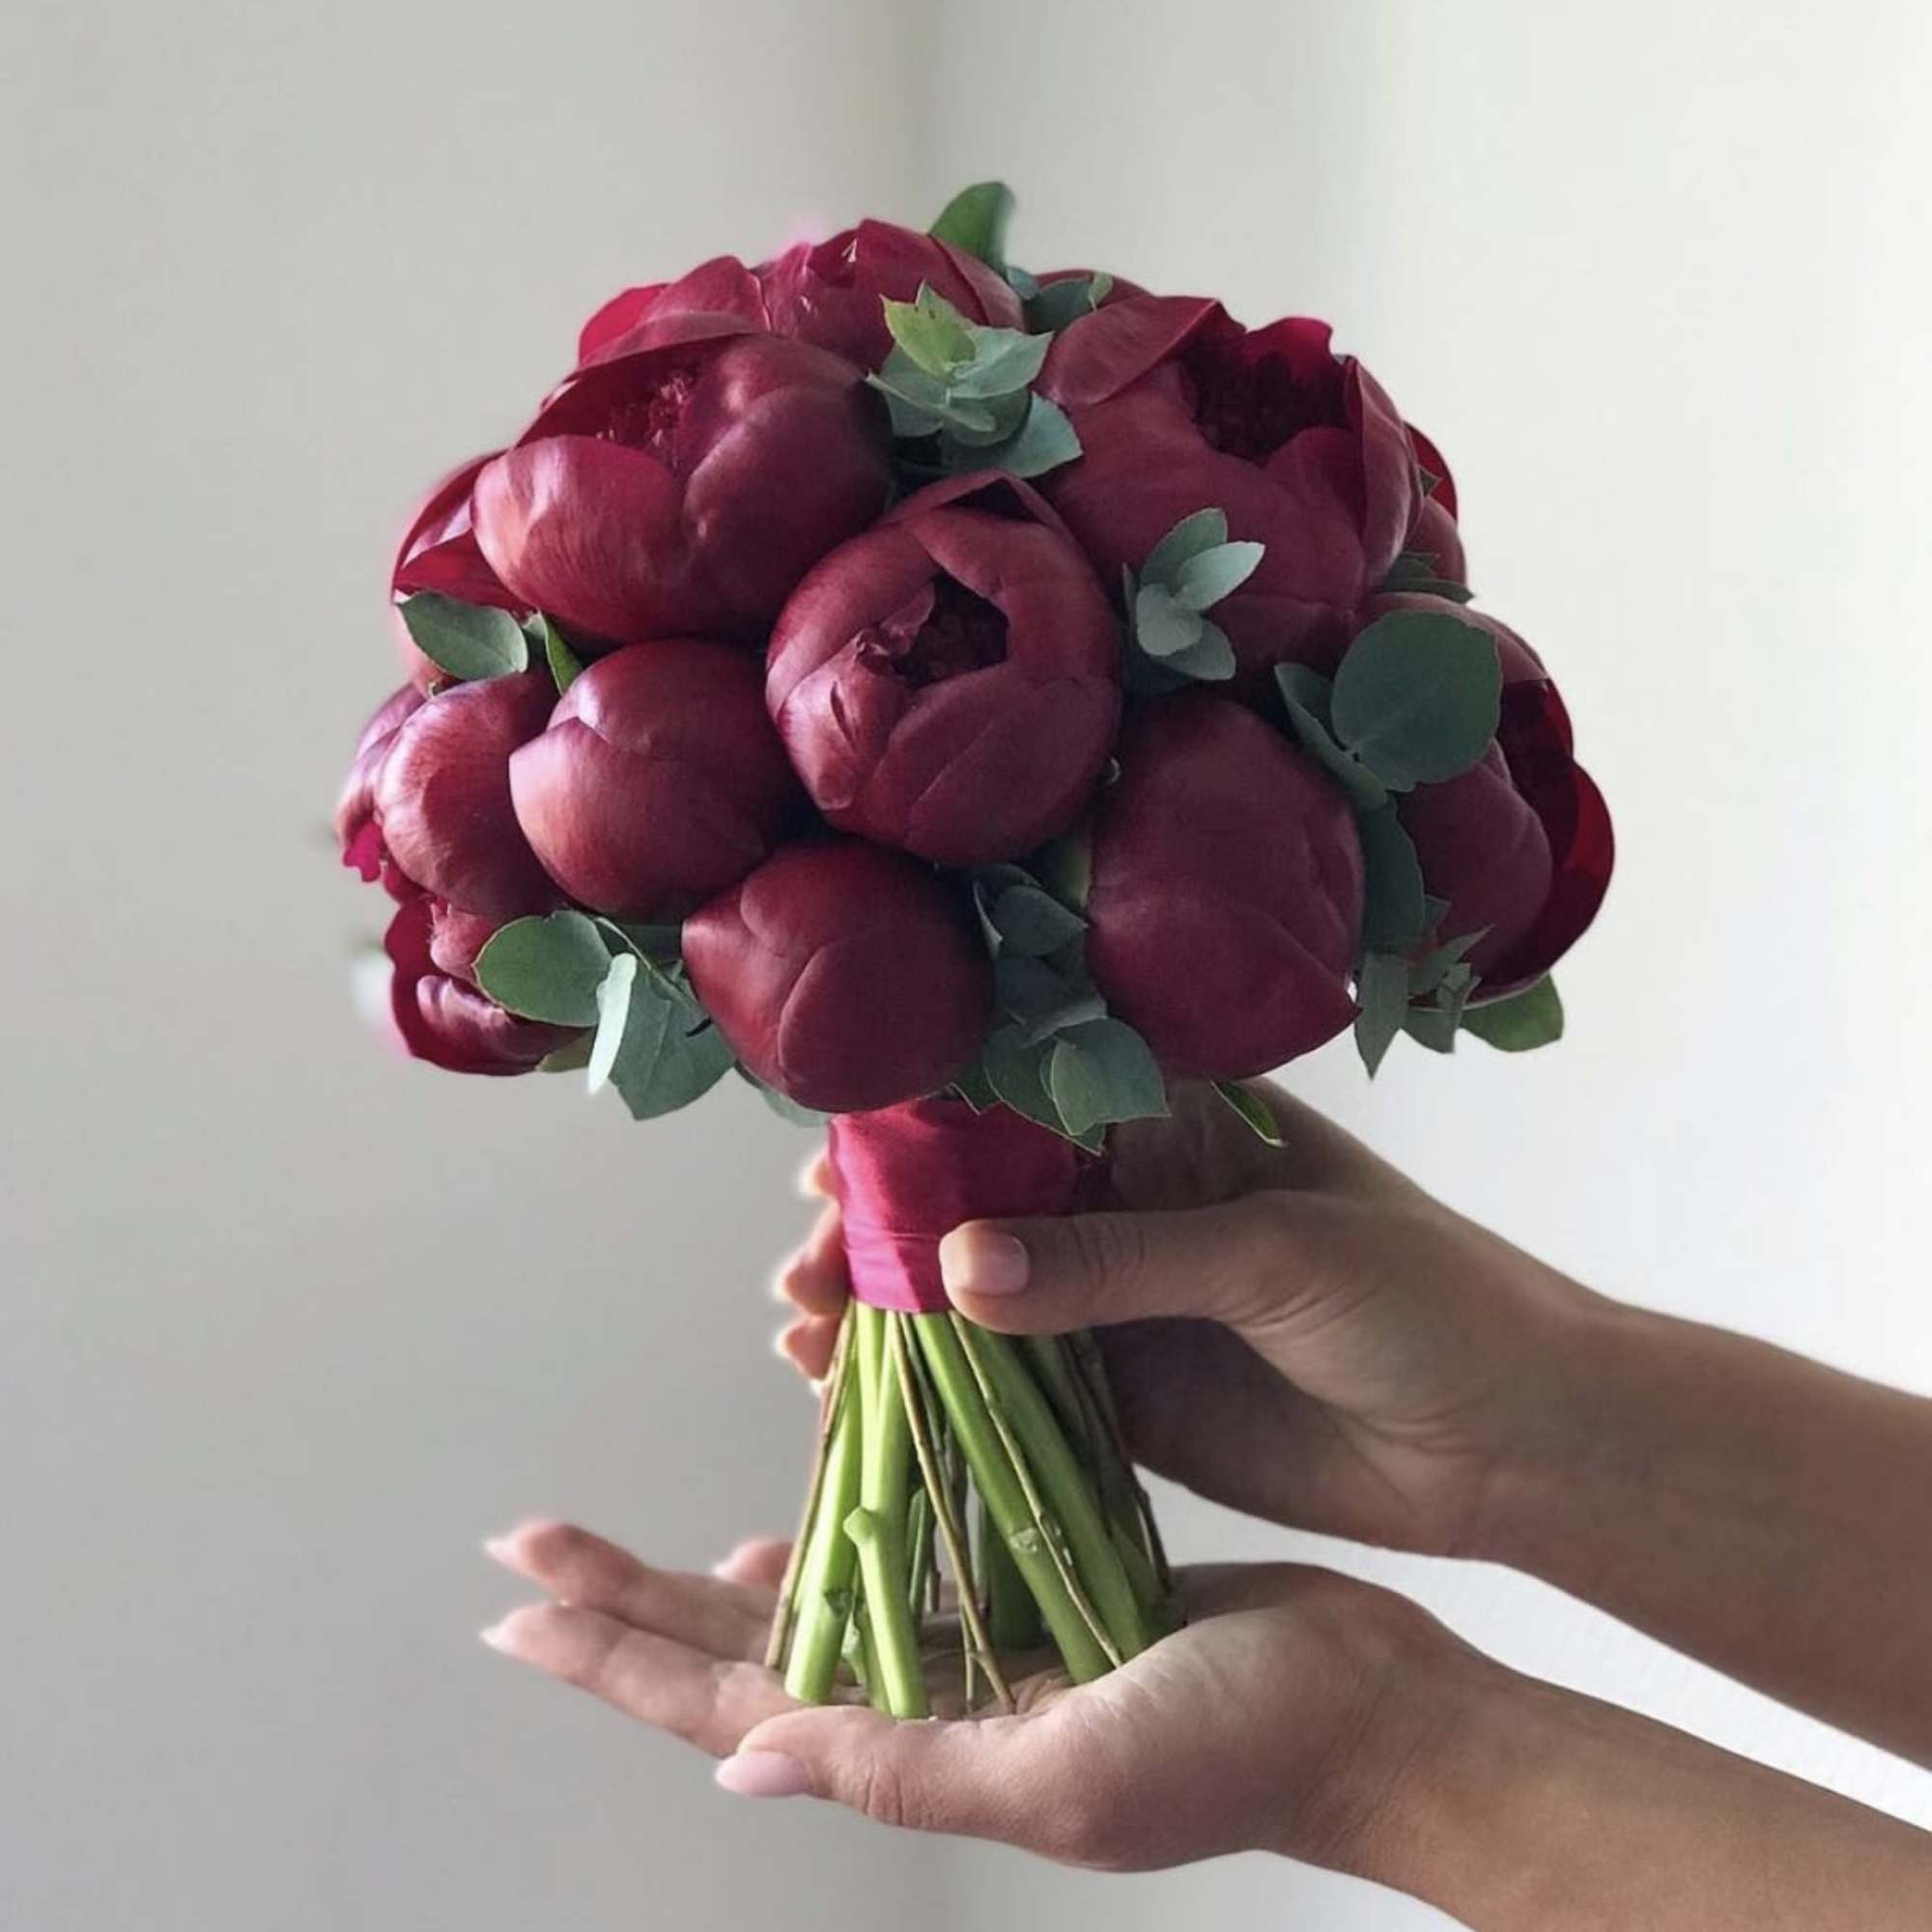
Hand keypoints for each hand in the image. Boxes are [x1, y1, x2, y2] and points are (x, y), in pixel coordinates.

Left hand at [479, 1517, 1460, 1871]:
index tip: (519, 1604)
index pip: (730, 1704)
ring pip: (806, 1606)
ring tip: (619, 1553)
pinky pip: (902, 1567)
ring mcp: (974, 1655)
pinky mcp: (1030, 1597)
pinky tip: (787, 1529)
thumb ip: (905, 1770)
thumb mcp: (1063, 1779)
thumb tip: (742, 1765)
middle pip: (738, 1651)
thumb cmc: (1234, 1753)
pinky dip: (834, 1544)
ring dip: (707, 1582)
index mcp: (921, 1755)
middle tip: (530, 1544)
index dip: (618, 1658)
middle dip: (626, 1604)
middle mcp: (928, 1708)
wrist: (1365, 1709)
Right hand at [777, 1080, 1591, 1559]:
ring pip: (975, 1294)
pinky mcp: (1125, 1395)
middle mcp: (1135, 1199)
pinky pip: (1009, 1385)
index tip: (834, 1162)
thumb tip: (958, 1269)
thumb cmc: (1433, 1303)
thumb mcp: (1279, 1255)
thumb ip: (1120, 1263)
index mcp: (1181, 1122)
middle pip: (976, 1198)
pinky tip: (856, 1395)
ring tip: (803, 1332)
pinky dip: (934, 1388)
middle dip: (880, 1227)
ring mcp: (1121, 1300)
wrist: (1520, 1445)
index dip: (923, 1123)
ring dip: (885, 1309)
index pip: (1025, 1098)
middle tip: (804, 1268)